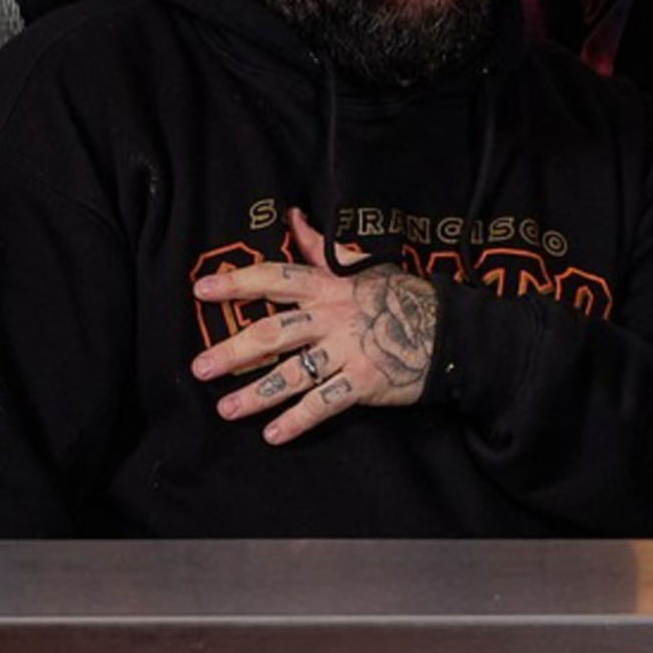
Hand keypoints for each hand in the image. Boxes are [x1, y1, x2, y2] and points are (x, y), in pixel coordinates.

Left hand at [191, 213, 442, 444]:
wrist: (452, 331)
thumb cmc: (402, 297)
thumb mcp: (363, 266)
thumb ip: (322, 248)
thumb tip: (294, 217)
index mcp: (328, 286)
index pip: (275, 278)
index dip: (237, 283)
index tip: (201, 289)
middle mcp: (332, 317)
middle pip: (273, 332)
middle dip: (233, 350)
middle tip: (200, 367)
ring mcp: (348, 350)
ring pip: (293, 373)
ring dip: (256, 394)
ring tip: (226, 409)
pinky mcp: (364, 381)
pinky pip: (324, 403)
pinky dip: (298, 421)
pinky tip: (273, 435)